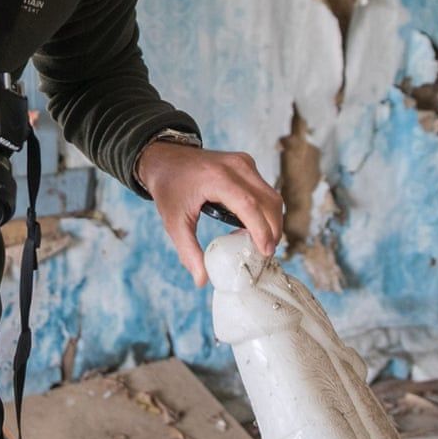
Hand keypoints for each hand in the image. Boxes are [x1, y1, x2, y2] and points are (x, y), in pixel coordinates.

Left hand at [137, 141, 281, 286]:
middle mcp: (236, 166)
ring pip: (271, 196)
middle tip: (264, 254)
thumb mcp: (173, 222)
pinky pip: (265, 190)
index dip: (261, 230)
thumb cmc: (168, 188)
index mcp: (217, 177)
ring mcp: (244, 162)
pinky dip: (265, 210)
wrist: (164, 157)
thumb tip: (202, 280)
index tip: (266, 252)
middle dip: (272, 230)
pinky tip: (250, 226)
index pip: (249, 205)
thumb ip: (188, 251)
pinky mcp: (247, 164)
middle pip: (269, 201)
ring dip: (271, 221)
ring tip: (257, 243)